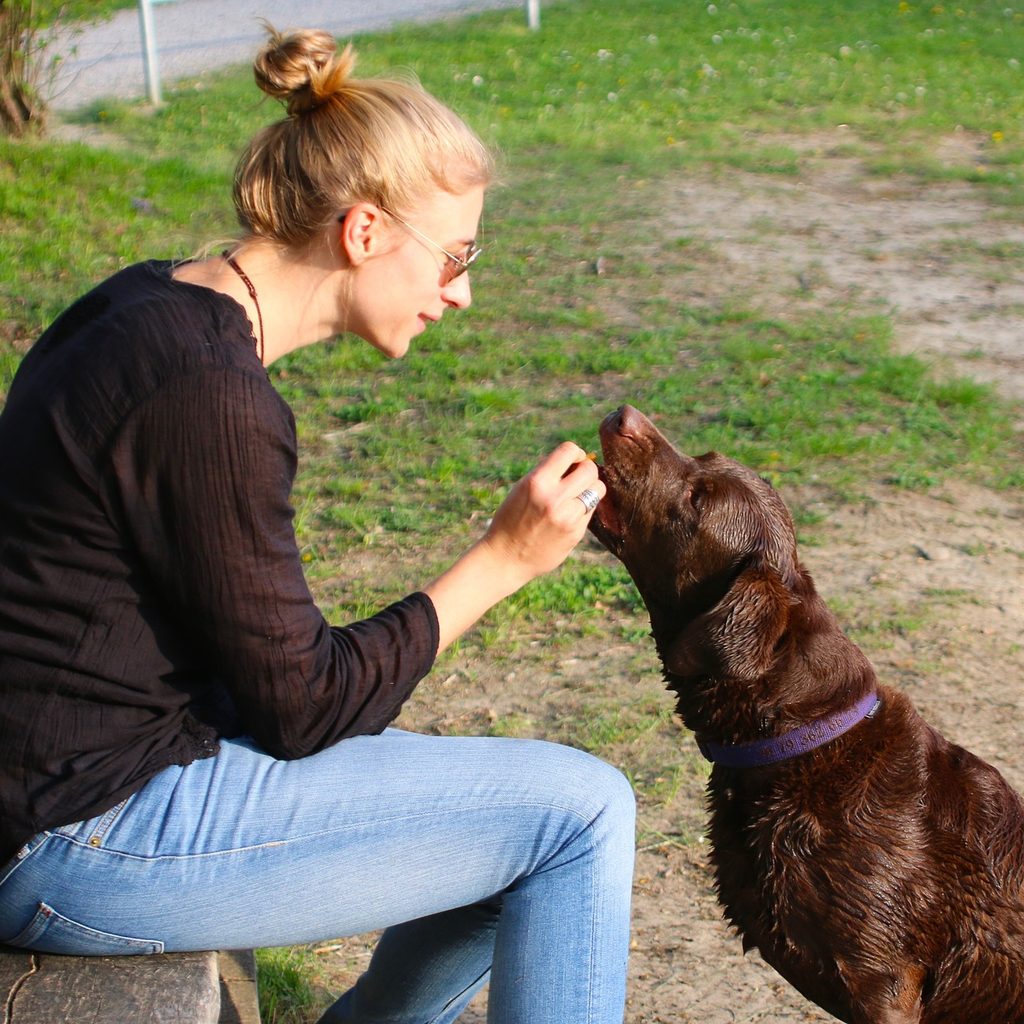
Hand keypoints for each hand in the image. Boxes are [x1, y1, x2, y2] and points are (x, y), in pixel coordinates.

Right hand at [423, 442, 604, 653]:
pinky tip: (570, 515)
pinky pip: (591, 510)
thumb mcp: (521, 489)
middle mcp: (554, 498)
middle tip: (577, 479)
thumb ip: (547, 474)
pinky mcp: (576, 533)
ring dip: (590, 489)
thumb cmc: (512, 520)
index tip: (573, 461)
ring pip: (597, 489)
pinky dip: (584, 508)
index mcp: (537, 482)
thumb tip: (576, 459)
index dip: (576, 453)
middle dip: (586, 470)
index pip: (569, 450)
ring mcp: (567, 517)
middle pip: (589, 470)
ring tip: (577, 495)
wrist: (506, 558)